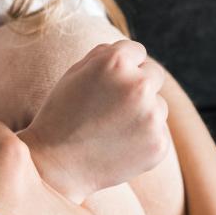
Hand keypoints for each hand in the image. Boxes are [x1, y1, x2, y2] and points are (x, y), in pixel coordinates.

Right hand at [20, 40, 170, 202]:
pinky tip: (118, 145)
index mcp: (115, 62)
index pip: (137, 51)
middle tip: (111, 105)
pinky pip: (159, 132)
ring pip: (158, 105)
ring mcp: (152, 117)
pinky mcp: (159, 144)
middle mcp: (138, 85)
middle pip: (154, 74)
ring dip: (142, 112)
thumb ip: (104, 55)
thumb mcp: (74, 73)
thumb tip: (133, 52)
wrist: (56, 164)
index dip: (121, 66)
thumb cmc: (61, 114)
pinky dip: (144, 138)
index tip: (108, 82)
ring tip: (110, 128)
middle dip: (137, 85)